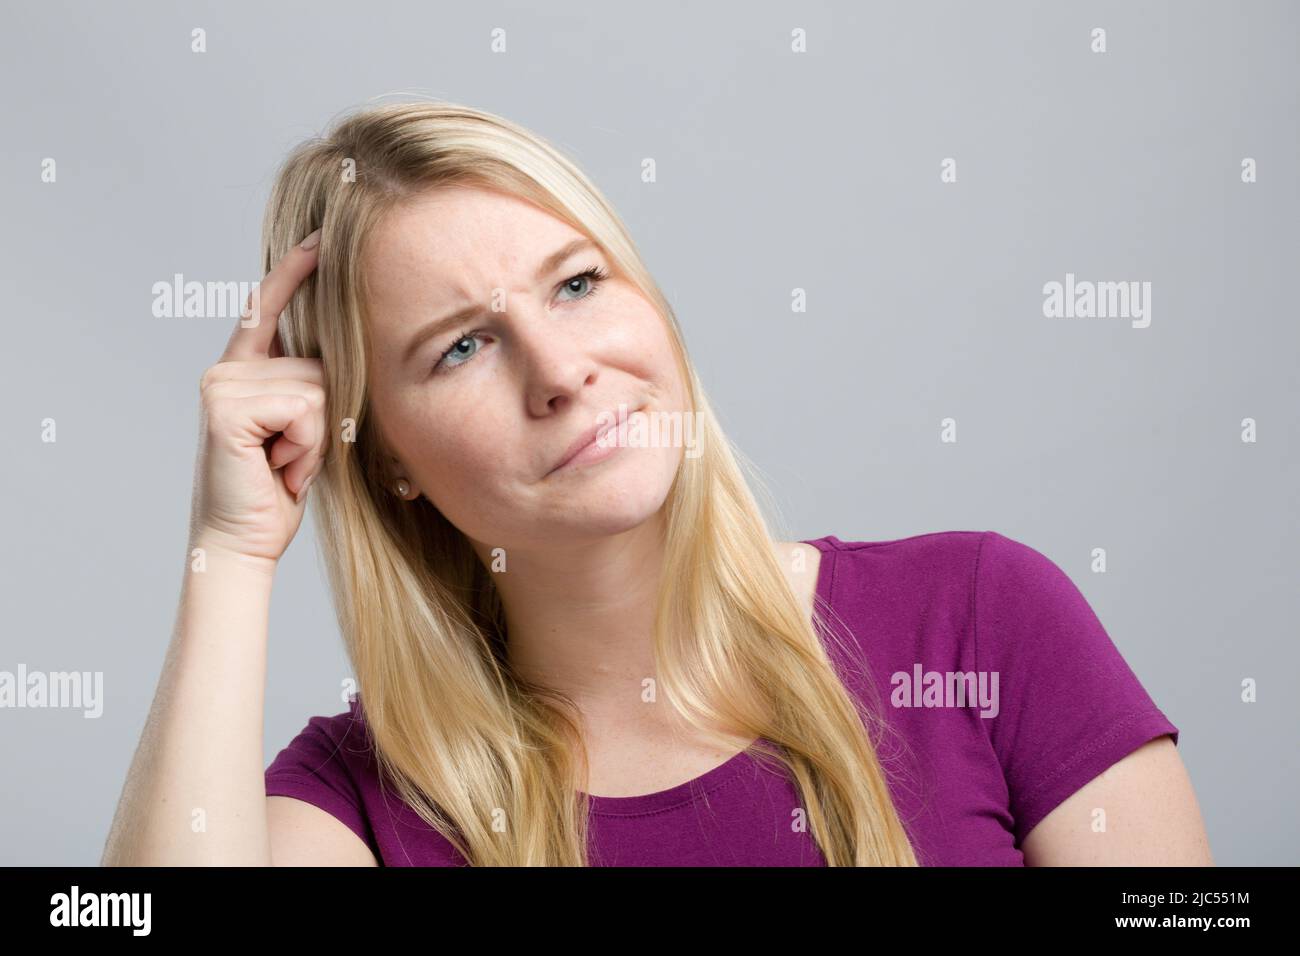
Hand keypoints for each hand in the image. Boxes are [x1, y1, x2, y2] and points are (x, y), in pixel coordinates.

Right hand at [189, 230, 326, 564]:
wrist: (242, 541)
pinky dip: (306, 446)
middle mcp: (226, 369)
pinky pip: (305, 409)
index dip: (295, 271)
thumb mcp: (306, 430)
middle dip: (326, 418)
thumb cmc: (279, 488)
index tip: (322, 236)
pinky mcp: (227, 407)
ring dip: (317, 438)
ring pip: (317, 388)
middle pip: (320, 364)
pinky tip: (280, 468)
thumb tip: (348, 355)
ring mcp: (222, 385)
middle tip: (293, 457)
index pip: (268, 308)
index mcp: (244, 370)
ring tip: (286, 464)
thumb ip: (315, 388)